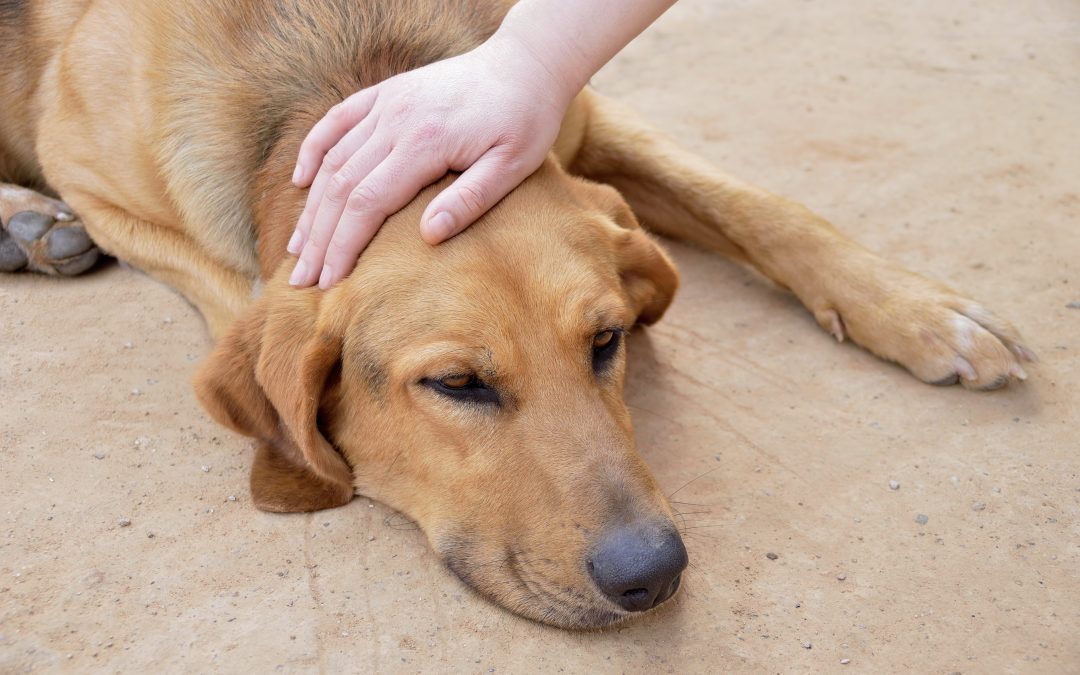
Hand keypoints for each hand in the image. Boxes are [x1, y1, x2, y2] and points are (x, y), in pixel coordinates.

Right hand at [288, 40, 571, 288]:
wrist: (525, 65)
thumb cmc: (525, 121)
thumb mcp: (513, 165)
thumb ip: (470, 199)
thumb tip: (428, 236)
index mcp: (425, 141)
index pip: (366, 202)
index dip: (343, 246)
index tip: (328, 283)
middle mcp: (396, 119)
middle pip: (340, 187)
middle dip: (319, 238)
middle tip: (301, 281)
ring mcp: (387, 103)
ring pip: (333, 159)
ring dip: (311, 207)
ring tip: (298, 249)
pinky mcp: (386, 93)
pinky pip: (337, 121)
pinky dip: (314, 151)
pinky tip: (301, 183)